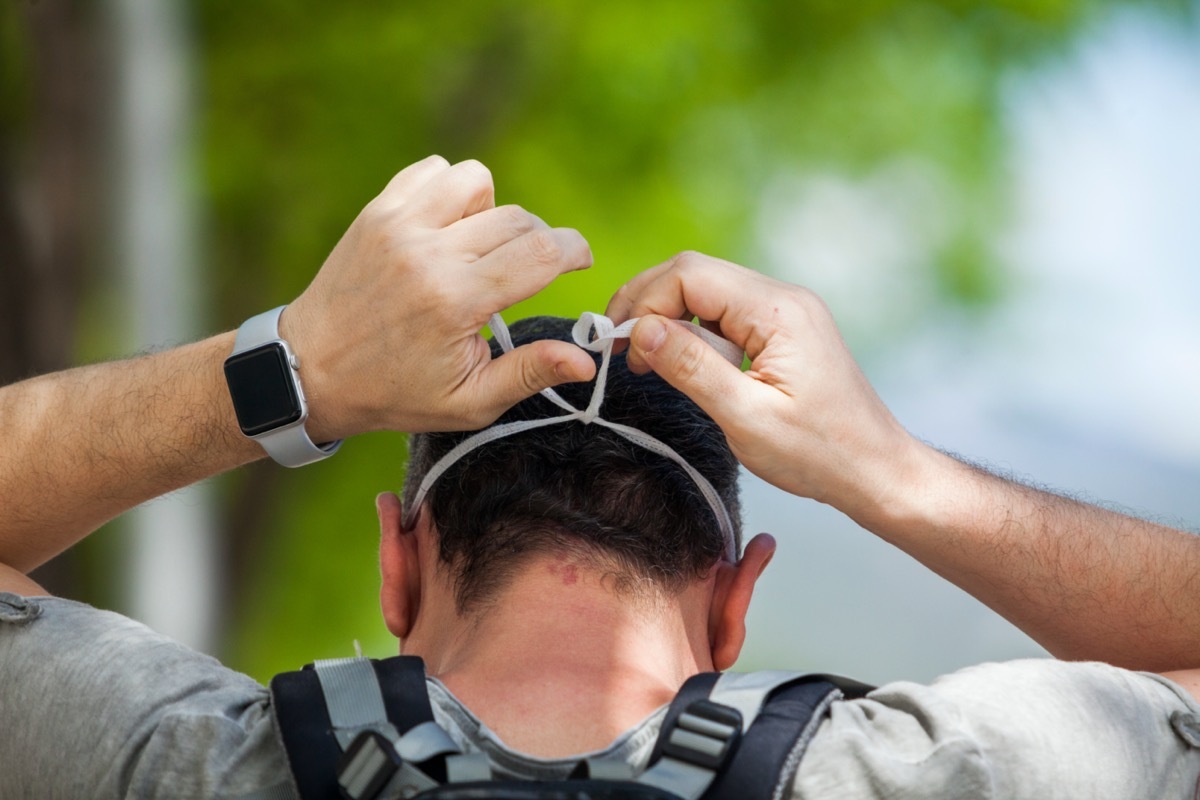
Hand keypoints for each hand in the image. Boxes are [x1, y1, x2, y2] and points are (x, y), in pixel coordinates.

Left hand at [282, 156, 596, 437]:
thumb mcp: (470, 402)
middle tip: (525, 274)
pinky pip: (434, 172)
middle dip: (539, 241)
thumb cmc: (396, 393)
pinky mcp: (378, 211)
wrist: (310, 370)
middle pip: (517, 219)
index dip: (574, 251)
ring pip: (477, 181)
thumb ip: (530, 373)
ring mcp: (398, 225)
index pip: (541, 252)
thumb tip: (587, 360)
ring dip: (492, 210)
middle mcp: (428, 254)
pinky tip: (446, 231)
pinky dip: (451, 192)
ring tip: (478, 249)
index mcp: (456, 302)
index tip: (580, 260)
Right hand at [606, 252, 917, 517]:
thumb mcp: (746, 418)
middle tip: (617, 348)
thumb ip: (692, 368)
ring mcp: (785, 312)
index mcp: (779, 312)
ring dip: (669, 320)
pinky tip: (685, 367)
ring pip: (706, 292)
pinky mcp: (783, 331)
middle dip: (648, 305)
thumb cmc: (820, 454)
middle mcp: (784, 299)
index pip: (690, 275)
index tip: (621, 348)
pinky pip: (725, 315)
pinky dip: (695, 335)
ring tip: (646, 364)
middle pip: (695, 273)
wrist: (875, 471)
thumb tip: (641, 330)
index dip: (644, 303)